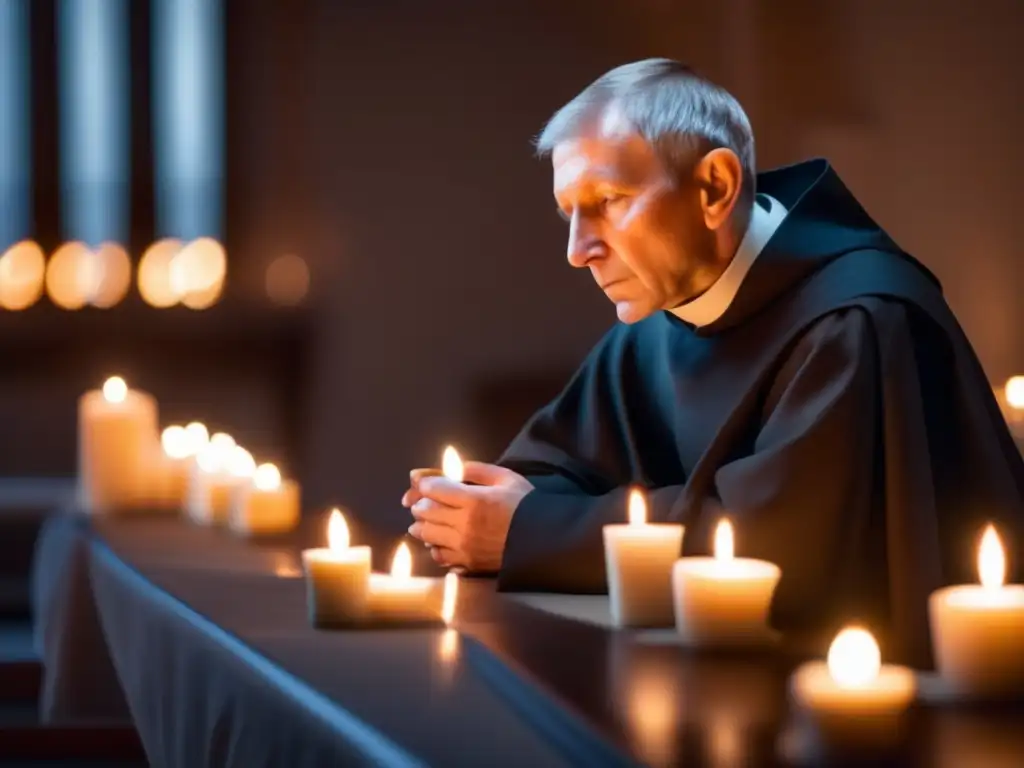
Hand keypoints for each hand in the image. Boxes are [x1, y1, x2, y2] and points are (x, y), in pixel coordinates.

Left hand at [405, 462, 532, 571]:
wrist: (543, 540)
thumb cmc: (525, 505)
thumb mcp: (506, 478)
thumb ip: (477, 471)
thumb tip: (454, 469)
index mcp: (473, 500)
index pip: (433, 489)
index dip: (425, 485)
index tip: (426, 484)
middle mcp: (463, 524)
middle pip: (426, 512)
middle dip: (420, 504)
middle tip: (421, 502)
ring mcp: (463, 546)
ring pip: (427, 535)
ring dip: (421, 526)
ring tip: (422, 522)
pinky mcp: (467, 563)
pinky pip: (439, 556)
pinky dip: (434, 547)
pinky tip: (438, 542)